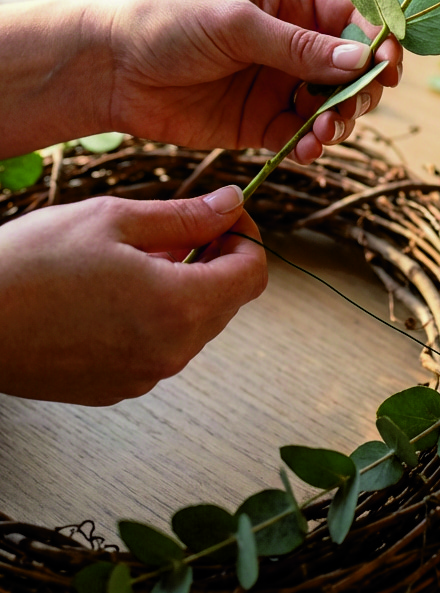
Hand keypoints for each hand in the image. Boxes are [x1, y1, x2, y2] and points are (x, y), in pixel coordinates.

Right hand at [0, 186, 265, 405]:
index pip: (254, 273)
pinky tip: (112, 291)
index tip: (219, 214)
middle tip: (173, 229)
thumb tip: (233, 203)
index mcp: (179, 306)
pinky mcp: (115, 388)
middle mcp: (170, 352)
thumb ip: (185, 215)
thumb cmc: (32, 263)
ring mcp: (142, 376)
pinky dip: (154, 316)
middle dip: (214, 259)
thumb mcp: (114, 219)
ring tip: (135, 256)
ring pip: (194, 325)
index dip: (245, 236)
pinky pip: (159, 347)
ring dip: (184, 287)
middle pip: (228, 301)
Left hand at [102, 0, 401, 163]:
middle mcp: (294, 39)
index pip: (354, 17)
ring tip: (322, 132)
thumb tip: (360, 59)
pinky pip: (302, 135)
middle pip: (354, 66)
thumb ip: (298, 46)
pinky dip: (312, 144)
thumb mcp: (236, 24)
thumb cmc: (168, 23)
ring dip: (339, 120)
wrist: (110, 69)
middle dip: (361, 88)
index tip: (390, 65)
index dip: (379, 41)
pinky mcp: (262, 121)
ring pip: (334, 104)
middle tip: (347, 107)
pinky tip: (305, 149)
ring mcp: (280, 82)